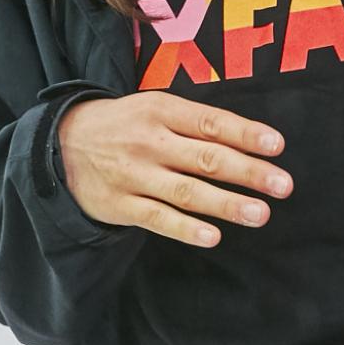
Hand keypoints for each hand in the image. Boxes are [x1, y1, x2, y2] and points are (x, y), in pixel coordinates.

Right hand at [56, 92, 288, 248]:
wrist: (61, 145)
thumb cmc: (125, 126)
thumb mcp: (154, 108)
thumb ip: (196, 122)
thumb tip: (251, 140)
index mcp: (162, 111)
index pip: (211, 123)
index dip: (246, 134)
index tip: (277, 146)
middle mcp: (150, 142)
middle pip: (206, 158)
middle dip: (248, 172)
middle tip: (283, 185)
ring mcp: (134, 175)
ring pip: (186, 191)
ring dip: (226, 203)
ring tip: (260, 213)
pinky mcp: (121, 205)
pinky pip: (158, 219)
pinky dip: (186, 229)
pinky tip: (213, 236)